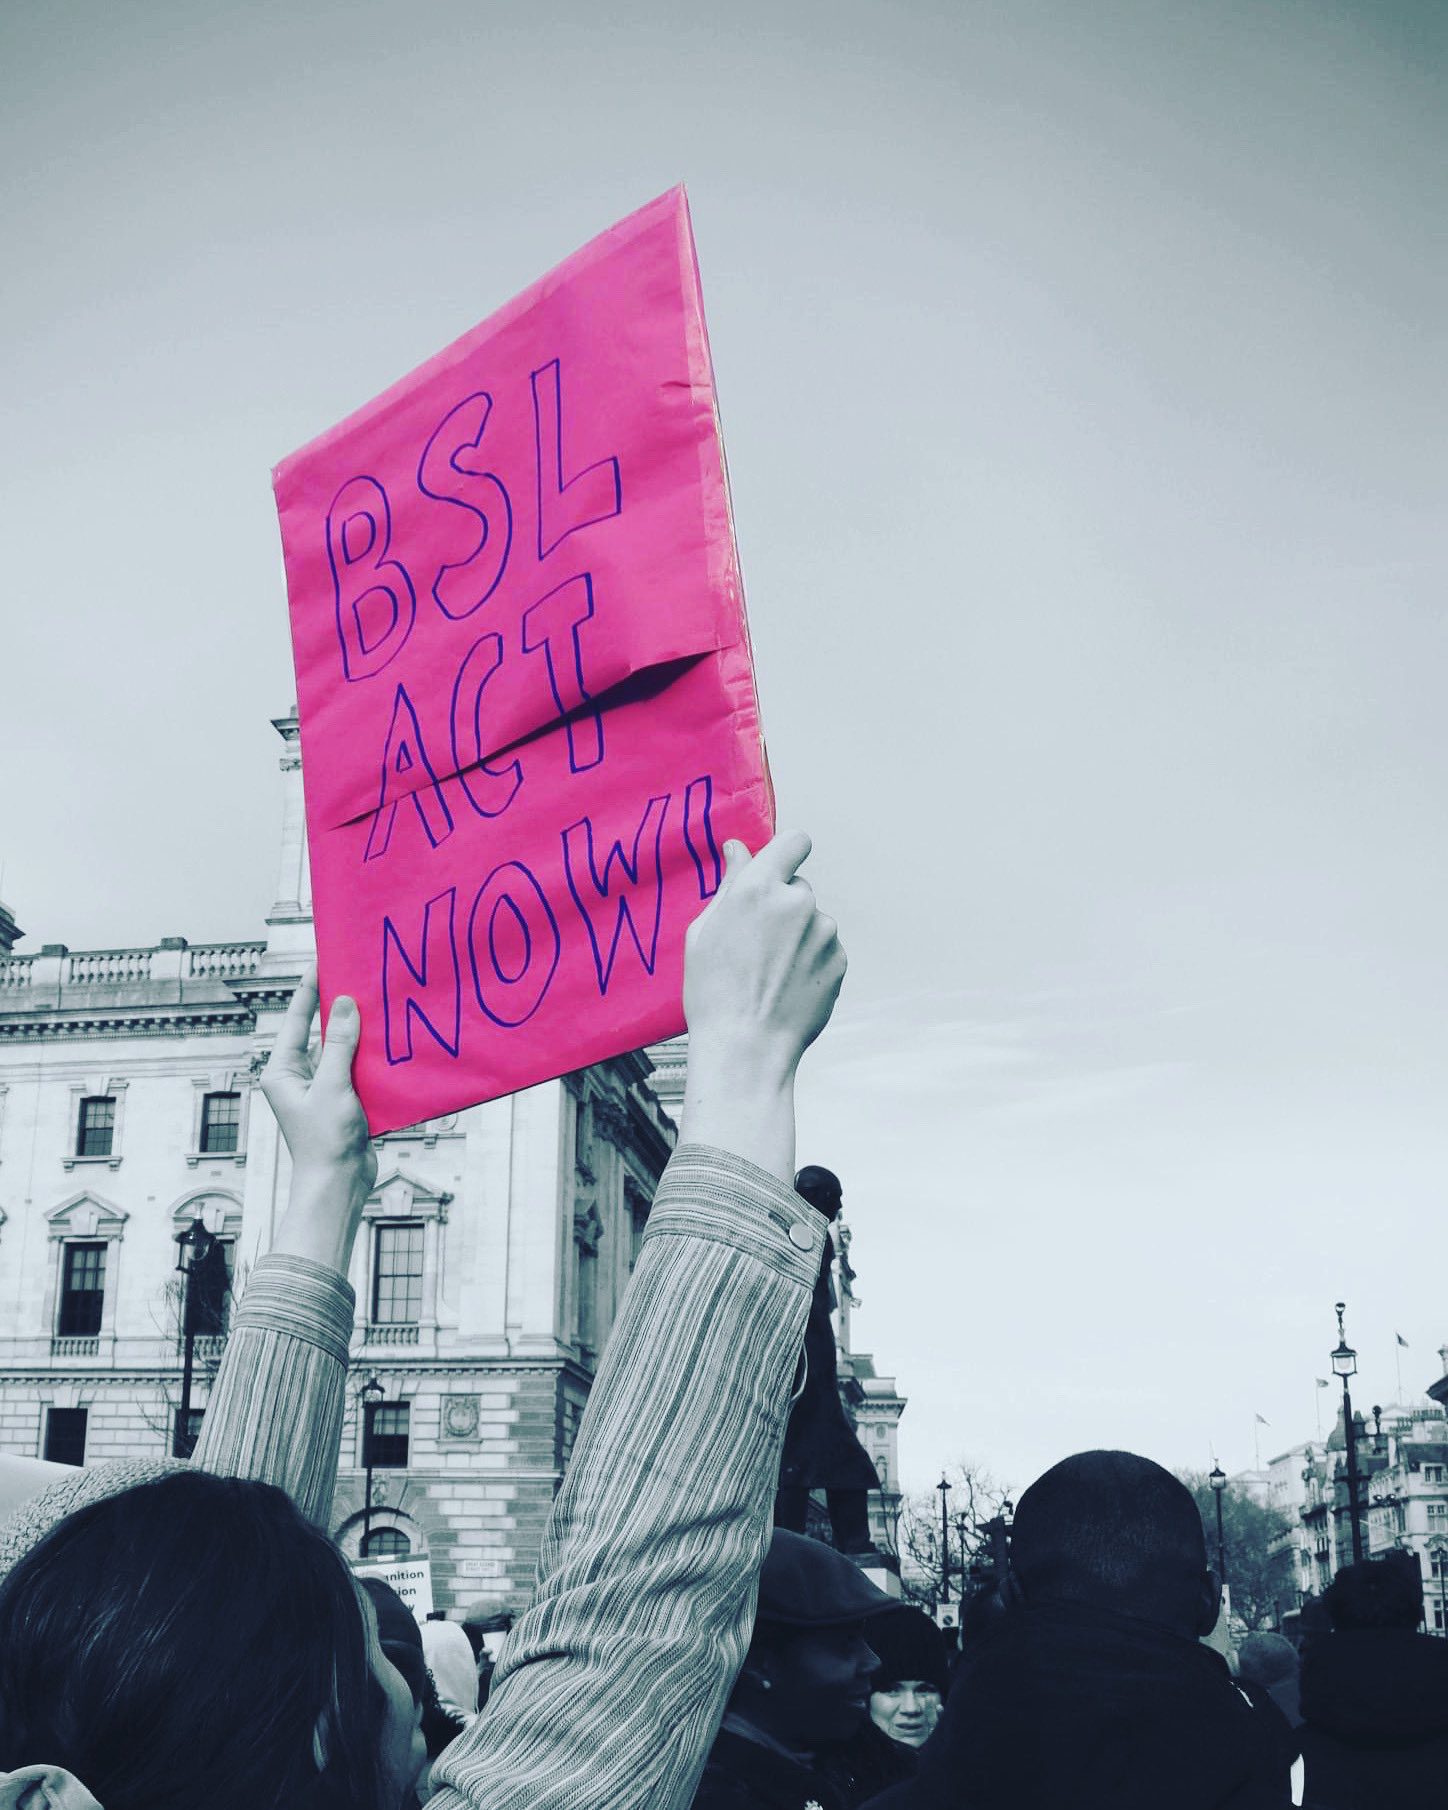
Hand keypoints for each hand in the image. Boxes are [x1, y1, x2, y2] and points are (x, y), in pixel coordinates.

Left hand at [260, 970, 376, 1270]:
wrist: (339, 1184)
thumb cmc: (324, 1140)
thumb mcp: (332, 1087)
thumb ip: (340, 1045)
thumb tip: (344, 1004)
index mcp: (282, 1071)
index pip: (297, 1020)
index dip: (310, 989)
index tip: (323, 961)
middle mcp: (299, 1077)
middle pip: (321, 1032)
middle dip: (339, 1007)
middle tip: (357, 976)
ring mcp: (322, 1089)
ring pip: (342, 1050)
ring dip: (359, 1032)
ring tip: (378, 1002)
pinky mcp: (344, 1101)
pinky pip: (357, 1069)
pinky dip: (371, 1056)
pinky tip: (389, 1040)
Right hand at [684, 832, 845, 1072]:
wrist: (747, 1049)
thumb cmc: (714, 993)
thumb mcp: (704, 932)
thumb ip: (728, 884)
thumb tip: (738, 850)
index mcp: (758, 889)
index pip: (794, 841)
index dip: (786, 852)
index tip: (777, 867)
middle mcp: (797, 903)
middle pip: (798, 886)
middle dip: (781, 904)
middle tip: (756, 943)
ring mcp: (823, 932)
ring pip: (812, 920)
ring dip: (797, 936)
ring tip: (770, 973)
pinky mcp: (838, 960)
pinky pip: (824, 948)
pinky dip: (810, 960)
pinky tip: (786, 985)